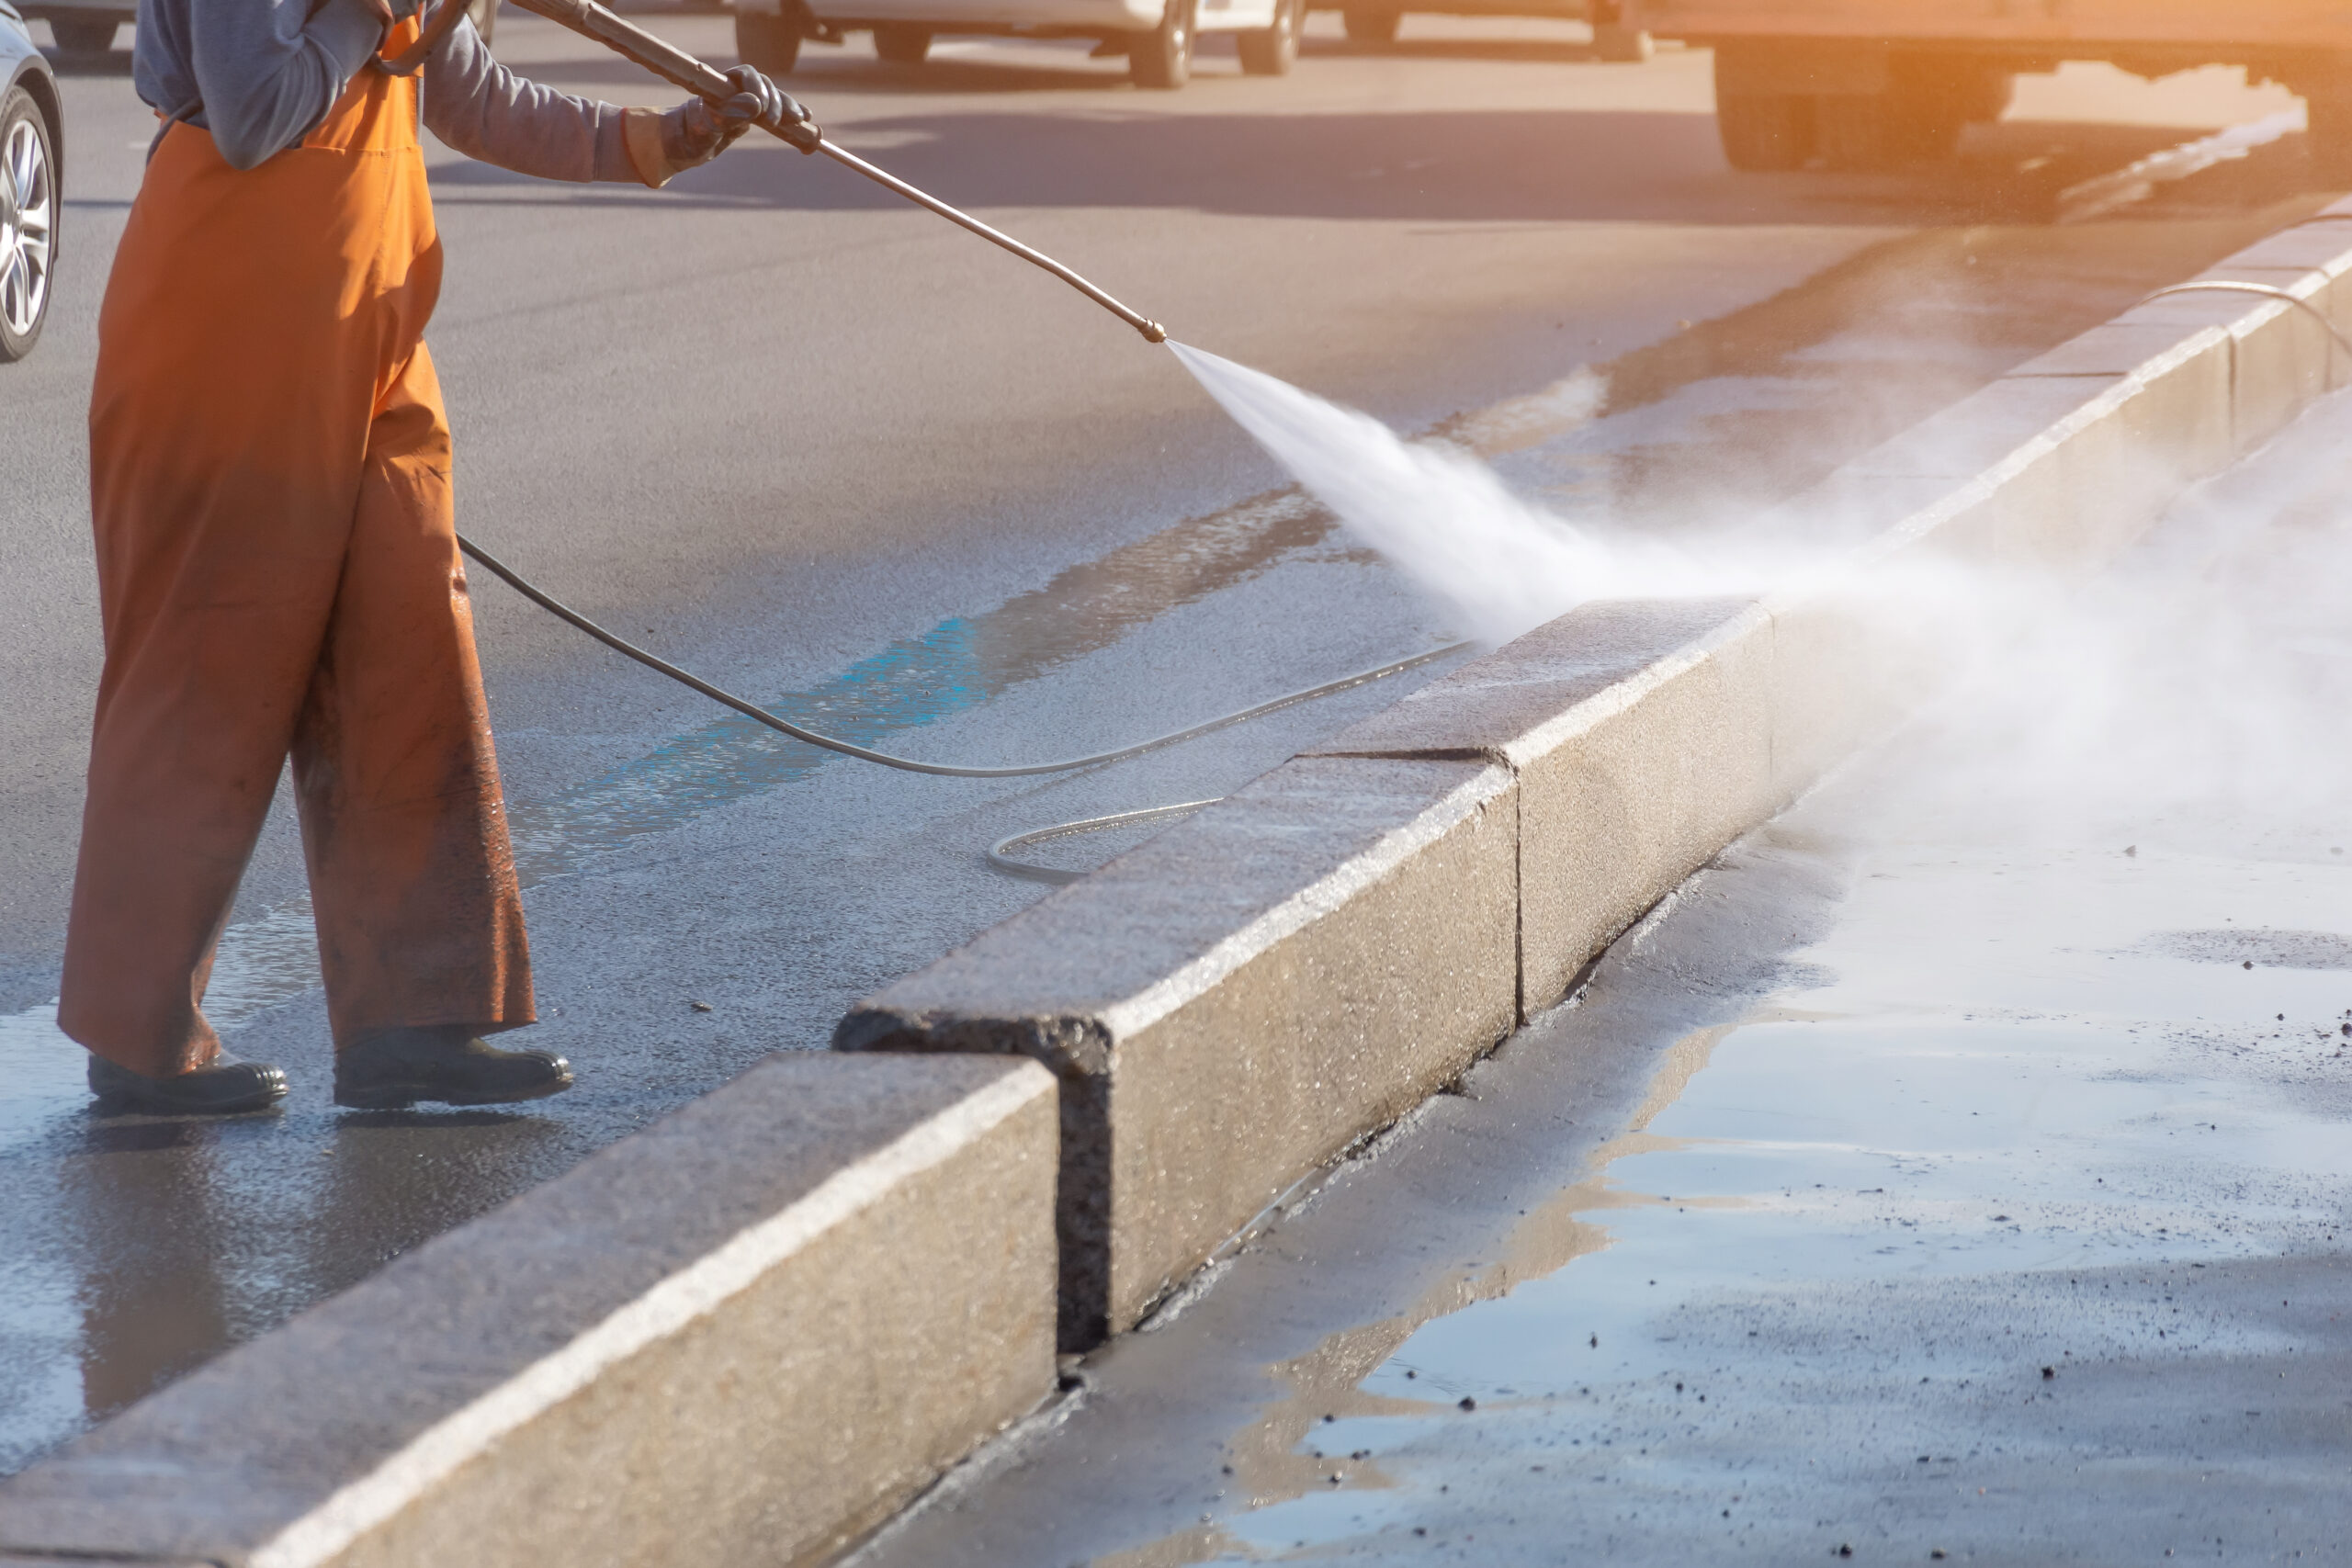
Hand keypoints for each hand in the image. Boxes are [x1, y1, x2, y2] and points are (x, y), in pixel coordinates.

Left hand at [660, 66, 815, 168]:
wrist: (683, 145)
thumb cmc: (689, 135)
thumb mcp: (706, 128)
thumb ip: (728, 114)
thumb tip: (755, 104)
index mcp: (722, 85)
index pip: (747, 75)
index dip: (759, 87)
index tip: (761, 109)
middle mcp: (736, 89)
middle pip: (765, 85)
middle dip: (775, 101)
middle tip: (774, 124)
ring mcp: (746, 102)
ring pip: (774, 97)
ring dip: (788, 107)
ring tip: (800, 120)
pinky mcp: (754, 115)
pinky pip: (776, 111)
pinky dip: (790, 115)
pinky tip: (806, 120)